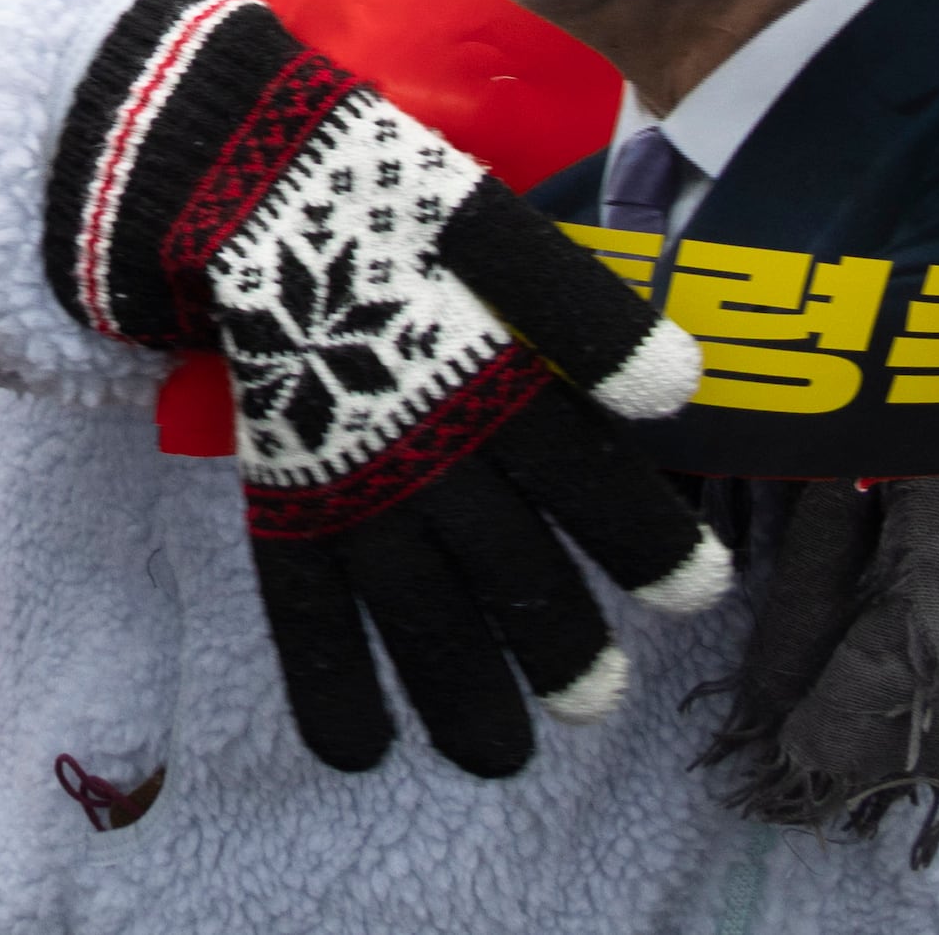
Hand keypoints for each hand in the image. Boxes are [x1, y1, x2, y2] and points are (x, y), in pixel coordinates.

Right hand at [42, 0, 724, 774]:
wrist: (238, 181)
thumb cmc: (385, 198)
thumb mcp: (497, 224)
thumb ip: (586, 316)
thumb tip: (685, 393)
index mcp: (498, 382)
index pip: (596, 487)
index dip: (653, 547)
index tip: (700, 596)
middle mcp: (433, 452)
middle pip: (515, 575)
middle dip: (563, 648)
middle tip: (599, 704)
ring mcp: (352, 484)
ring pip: (419, 616)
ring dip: (462, 695)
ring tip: (500, 757)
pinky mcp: (283, 496)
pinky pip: (303, 609)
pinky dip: (328, 685)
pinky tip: (358, 753)